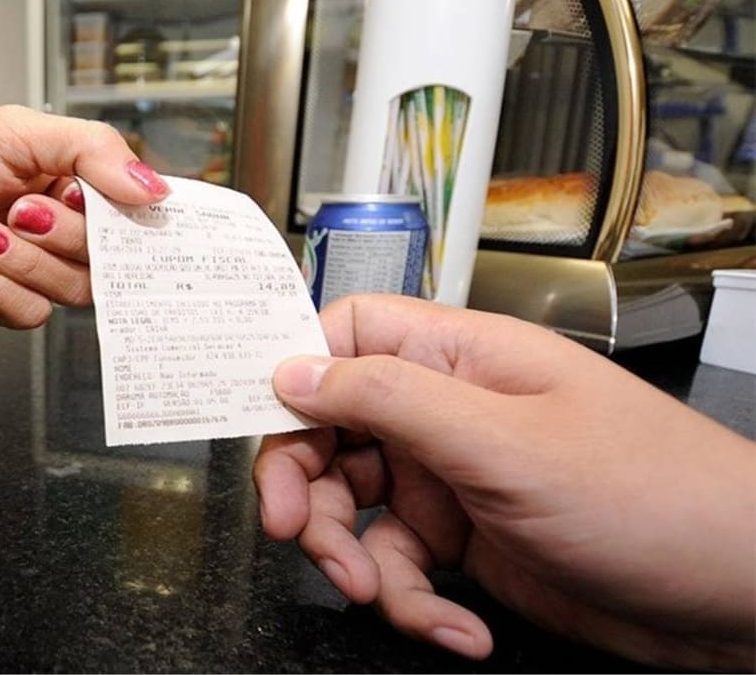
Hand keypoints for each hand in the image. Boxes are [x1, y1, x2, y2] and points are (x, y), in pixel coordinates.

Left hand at [0, 105, 167, 349]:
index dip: (134, 216)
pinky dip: (0, 287)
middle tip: (21, 207)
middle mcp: (58, 227)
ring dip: (25, 260)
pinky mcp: (3, 303)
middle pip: (109, 256)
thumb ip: (92, 150)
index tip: (126, 213)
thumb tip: (153, 188)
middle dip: (63, 234)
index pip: (132, 207)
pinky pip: (32, 314)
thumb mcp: (13, 130)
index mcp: (69, 179)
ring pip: (74, 290)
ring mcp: (33, 268)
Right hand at [254, 295, 755, 669]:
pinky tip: (458, 630)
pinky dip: (416, 606)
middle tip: (299, 533)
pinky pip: (406, 570)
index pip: (344, 337)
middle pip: (334, 432)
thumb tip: (292, 370)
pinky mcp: (472, 543)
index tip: (260, 428)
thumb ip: (389, 401)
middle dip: (310, 487)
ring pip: (360, 510)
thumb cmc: (654, 496)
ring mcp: (458, 480)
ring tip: (385, 599)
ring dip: (359, 561)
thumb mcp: (503, 443)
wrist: (742, 592)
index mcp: (459, 360)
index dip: (292, 375)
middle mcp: (449, 413)